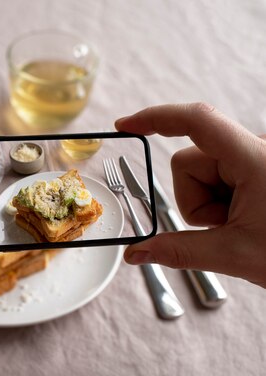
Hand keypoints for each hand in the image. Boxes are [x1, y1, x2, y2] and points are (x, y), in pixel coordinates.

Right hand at [116, 103, 265, 286]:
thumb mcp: (236, 255)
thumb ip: (179, 251)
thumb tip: (137, 253)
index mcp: (255, 160)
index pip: (197, 122)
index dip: (156, 118)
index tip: (125, 126)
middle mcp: (256, 151)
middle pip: (190, 160)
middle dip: (194, 198)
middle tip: (223, 226)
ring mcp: (256, 160)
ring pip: (200, 171)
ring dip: (206, 203)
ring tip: (237, 226)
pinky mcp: (256, 170)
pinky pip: (216, 178)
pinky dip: (217, 202)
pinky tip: (242, 220)